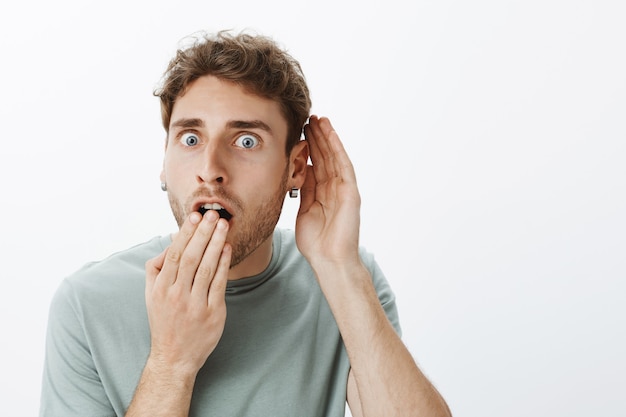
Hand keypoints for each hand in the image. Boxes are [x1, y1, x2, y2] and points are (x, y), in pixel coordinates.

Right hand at [144, 210, 230, 377]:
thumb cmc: (164, 320)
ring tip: (223, 226)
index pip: (174, 254)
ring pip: (206, 268)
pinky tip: (228, 248)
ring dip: (216, 244)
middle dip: (203, 233)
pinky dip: (224, 264)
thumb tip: (172, 240)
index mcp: (160, 288)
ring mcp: (195, 305)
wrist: (174, 357)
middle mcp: (176, 295)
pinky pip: (219, 283)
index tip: (195, 217)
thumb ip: (157, 266)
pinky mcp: (212, 313)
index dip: (185, 234)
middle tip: (213, 215)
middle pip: (191, 257)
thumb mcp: (152, 294)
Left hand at [296, 116, 360, 266]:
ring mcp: (344, 189)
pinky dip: (337, 149)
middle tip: (308, 117)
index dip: (309, 147)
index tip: (300, 131)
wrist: (329, 260)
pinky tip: (330, 134)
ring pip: (334, 157)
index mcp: (323, 193)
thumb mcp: (304, 210)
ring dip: (327, 137)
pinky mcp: (350, 192)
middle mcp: (335, 188)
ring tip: (318, 119)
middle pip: (325, 157)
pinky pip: (343, 165)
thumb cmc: (316, 243)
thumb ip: (304, 190)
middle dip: (317, 137)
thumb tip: (300, 170)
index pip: (316, 164)